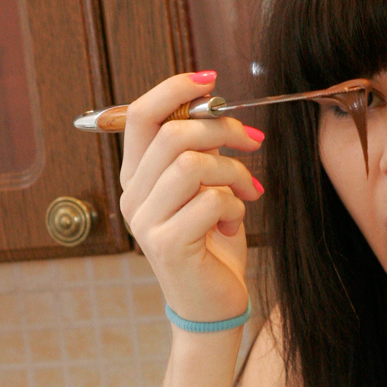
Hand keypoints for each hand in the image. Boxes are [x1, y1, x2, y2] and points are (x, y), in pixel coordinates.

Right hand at [119, 72, 264, 322]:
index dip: (174, 89)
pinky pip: (209, 201)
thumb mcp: (205, 191)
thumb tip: (218, 109)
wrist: (213, 306)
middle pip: (171, 134)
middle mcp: (132, 196)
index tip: (211, 80)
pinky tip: (233, 225)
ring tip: (248, 192)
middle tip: (253, 143)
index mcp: (137, 177)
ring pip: (191, 165)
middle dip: (222, 131)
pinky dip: (234, 207)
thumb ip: (202, 155)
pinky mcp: (167, 245)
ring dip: (232, 172)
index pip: (140, 115)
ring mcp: (145, 222)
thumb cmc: (212, 246)